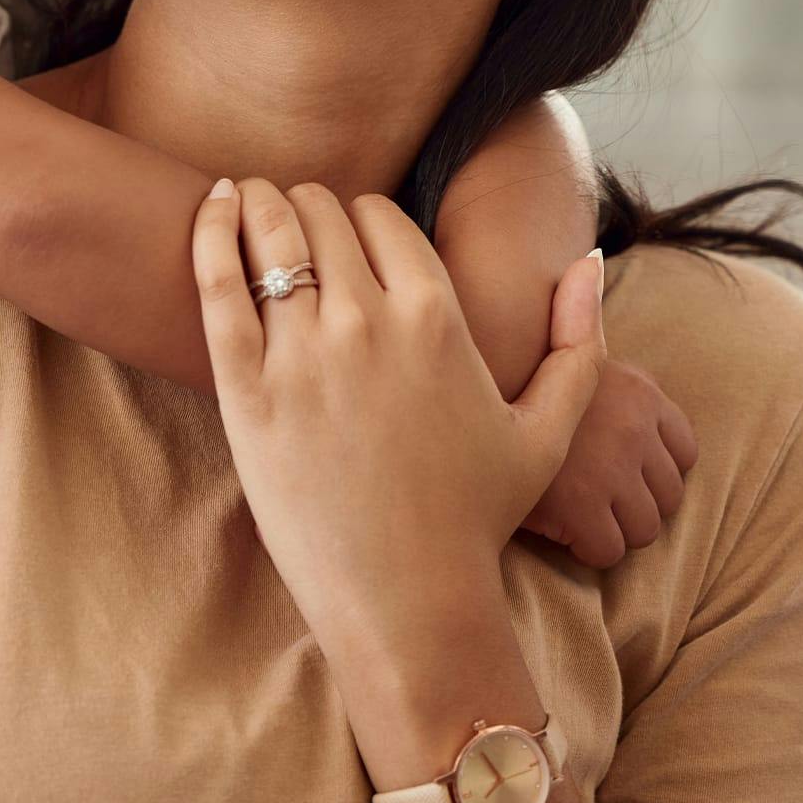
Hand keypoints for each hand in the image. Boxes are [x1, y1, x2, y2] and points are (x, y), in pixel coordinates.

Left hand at [192, 177, 606, 648]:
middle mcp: (369, 322)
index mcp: (437, 317)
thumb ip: (576, 343)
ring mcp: (304, 354)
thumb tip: (592, 259)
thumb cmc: (472, 518)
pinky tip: (212, 207)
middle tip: (289, 216)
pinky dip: (211, 230)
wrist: (407, 600)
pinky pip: (217, 281)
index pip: (379, 215)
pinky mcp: (246, 388)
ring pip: (271, 232)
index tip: (345, 233)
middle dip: (304, 205)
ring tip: (247, 201)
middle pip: (319, 213)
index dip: (359, 216)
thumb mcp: (545, 431)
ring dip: (257, 204)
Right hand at [519, 356, 698, 566]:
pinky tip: (554, 527)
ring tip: (571, 514)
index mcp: (638, 391)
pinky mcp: (581, 504)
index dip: (650, 469)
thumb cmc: (508, 381)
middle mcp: (633, 427)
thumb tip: (629, 412)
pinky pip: (608, 550)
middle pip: (669, 496)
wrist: (460, 391)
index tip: (616, 473)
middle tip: (588, 498)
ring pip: (645, 529)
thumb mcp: (570, 364)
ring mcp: (610, 468)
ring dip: (612, 529)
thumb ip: (608, 385)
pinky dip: (585, 548)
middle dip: (632, 503)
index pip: (683, 451)